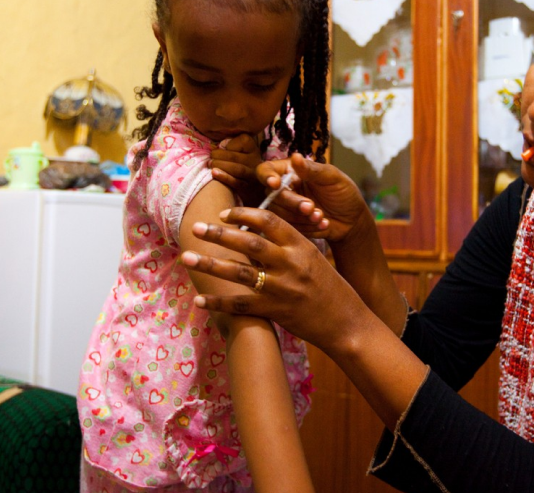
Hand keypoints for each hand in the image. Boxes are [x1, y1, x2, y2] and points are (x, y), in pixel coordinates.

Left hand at [181, 206, 370, 352]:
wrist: (346, 321)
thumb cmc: (329, 287)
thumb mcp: (313, 258)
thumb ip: (287, 245)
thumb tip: (255, 232)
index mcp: (301, 245)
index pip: (269, 220)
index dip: (244, 214)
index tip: (224, 213)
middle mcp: (290, 263)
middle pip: (249, 243)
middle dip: (219, 234)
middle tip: (196, 227)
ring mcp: (282, 288)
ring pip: (239, 272)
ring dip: (210, 264)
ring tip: (187, 257)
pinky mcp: (276, 311)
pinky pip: (241, 305)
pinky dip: (218, 302)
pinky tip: (199, 299)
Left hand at [210, 134, 264, 205]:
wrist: (253, 192)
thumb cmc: (240, 167)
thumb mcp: (241, 154)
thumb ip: (232, 147)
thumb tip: (220, 145)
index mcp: (254, 150)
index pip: (244, 140)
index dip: (230, 143)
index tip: (222, 147)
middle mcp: (256, 162)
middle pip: (237, 156)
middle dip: (219, 155)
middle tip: (210, 158)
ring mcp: (253, 176)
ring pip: (237, 169)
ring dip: (220, 165)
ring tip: (210, 165)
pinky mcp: (249, 189)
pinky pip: (236, 182)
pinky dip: (224, 177)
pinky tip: (214, 173)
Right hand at [256, 154, 373, 244]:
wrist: (353, 220)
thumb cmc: (344, 193)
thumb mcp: (333, 178)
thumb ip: (313, 170)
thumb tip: (296, 157)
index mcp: (291, 171)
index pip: (267, 170)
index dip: (267, 176)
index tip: (276, 184)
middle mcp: (285, 189)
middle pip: (272, 196)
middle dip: (292, 203)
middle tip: (311, 207)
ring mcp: (286, 209)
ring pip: (278, 214)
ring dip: (300, 217)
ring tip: (321, 216)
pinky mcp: (291, 225)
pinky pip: (289, 228)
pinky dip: (307, 228)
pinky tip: (324, 224)